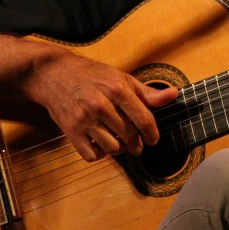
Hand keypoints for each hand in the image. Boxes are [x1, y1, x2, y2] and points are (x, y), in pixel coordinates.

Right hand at [26, 48, 178, 161]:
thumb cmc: (91, 75)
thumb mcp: (121, 77)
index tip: (153, 139)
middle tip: (137, 144)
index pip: (144, 119)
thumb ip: (146, 92)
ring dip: (119, 149)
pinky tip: (101, 143)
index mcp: (117, 89)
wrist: (54, 74)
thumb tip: (173, 95)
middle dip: (137, 144)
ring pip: (112, 148)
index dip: (153, 134)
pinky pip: (92, 155)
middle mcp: (101, 105)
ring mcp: (84, 119)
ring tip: (119, 142)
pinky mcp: (71, 131)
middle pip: (129, 136)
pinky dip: (100, 153)